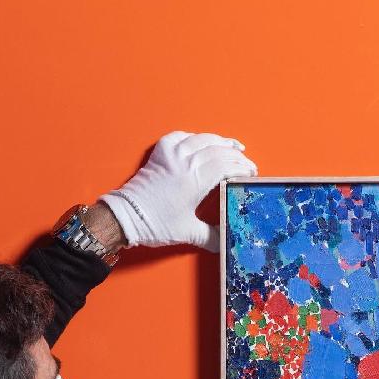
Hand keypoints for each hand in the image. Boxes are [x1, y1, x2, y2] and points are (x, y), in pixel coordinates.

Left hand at [99, 130, 256, 251]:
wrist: (126, 216)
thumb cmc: (156, 224)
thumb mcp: (188, 233)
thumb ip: (211, 237)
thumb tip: (226, 242)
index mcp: (195, 180)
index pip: (226, 164)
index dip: (242, 167)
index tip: (251, 173)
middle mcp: (185, 162)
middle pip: (218, 149)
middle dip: (236, 154)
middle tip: (246, 162)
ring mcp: (171, 154)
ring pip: (201, 138)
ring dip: (219, 140)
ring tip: (232, 145)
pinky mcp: (160, 153)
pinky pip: (180, 136)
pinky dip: (194, 137)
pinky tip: (200, 141)